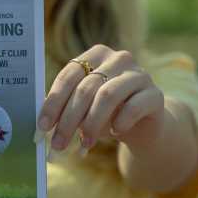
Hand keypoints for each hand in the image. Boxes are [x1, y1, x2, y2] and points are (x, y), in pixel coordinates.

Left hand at [37, 45, 164, 153]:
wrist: (143, 126)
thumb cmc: (106, 114)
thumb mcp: (82, 109)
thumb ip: (64, 110)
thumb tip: (41, 125)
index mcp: (95, 55)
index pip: (69, 75)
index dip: (53, 102)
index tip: (43, 126)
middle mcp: (118, 59)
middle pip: (86, 88)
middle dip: (69, 119)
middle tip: (58, 143)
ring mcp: (139, 74)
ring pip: (108, 95)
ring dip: (91, 123)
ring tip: (84, 143)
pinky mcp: (155, 94)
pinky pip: (134, 106)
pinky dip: (120, 121)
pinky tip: (115, 132)